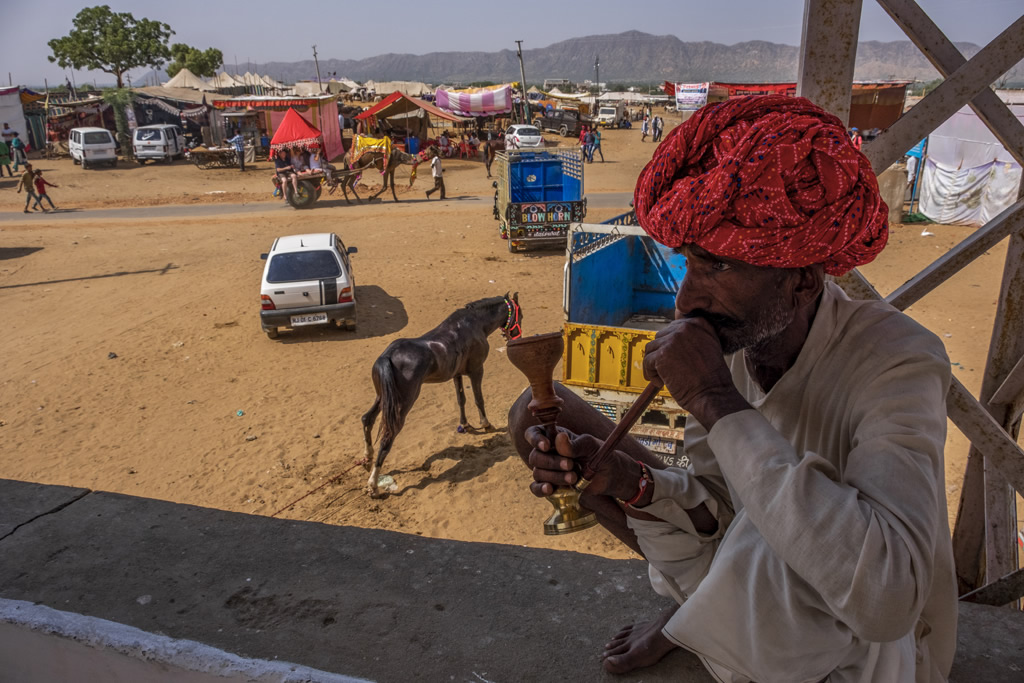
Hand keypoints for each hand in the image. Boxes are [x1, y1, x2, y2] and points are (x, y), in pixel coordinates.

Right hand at [524, 427, 638, 499]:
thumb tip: (559, 439)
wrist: (609, 475)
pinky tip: (550, 489)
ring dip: (555, 476)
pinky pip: (536, 488)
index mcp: (554, 437)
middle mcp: (547, 453)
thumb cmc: (599, 454)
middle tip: (571, 465)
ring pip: (538, 473)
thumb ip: (575, 444)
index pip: (533, 433)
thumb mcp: (591, 446)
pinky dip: (541, 489)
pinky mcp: (551, 485)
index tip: (547, 446)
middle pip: (535, 456)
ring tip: (574, 478)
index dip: (535, 439)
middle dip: (552, 462)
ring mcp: (548, 470)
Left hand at [642, 316, 748, 428]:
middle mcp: (686, 327)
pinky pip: (647, 361)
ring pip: (651, 349)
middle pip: (661, 336)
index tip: (673, 359)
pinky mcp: (662, 354)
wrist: (712, 394)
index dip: (671, 345)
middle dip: (661, 354)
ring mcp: (673, 339)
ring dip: (654, 364)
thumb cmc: (712, 378)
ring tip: (663, 378)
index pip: (674, 328)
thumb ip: (693, 338)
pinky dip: (651, 374)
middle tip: (667, 371)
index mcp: (700, 323)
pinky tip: (661, 383)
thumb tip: (670, 341)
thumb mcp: (709, 348)